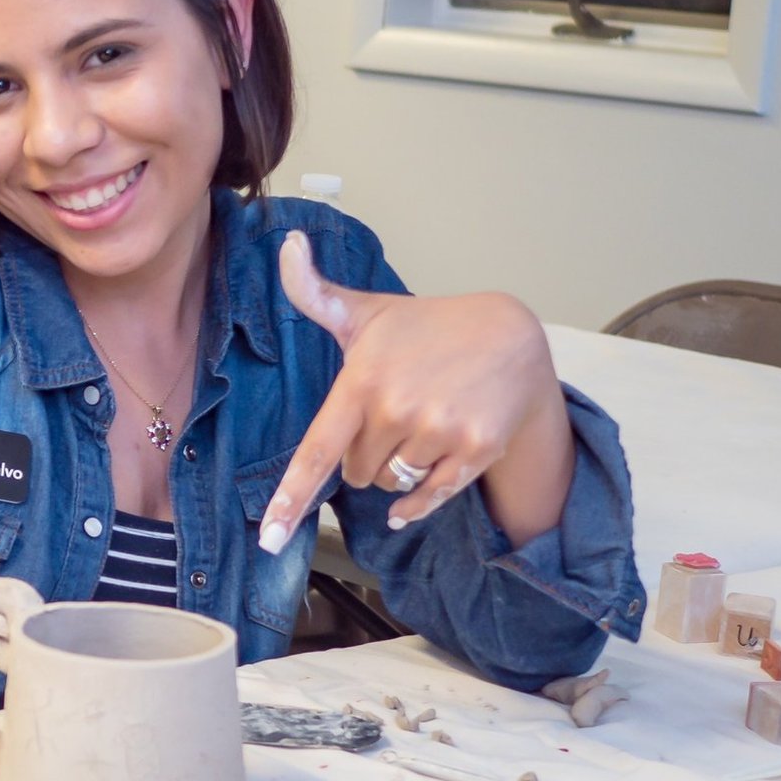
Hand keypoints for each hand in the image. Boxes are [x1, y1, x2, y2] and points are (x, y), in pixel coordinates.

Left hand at [257, 229, 573, 548]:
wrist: (512, 337)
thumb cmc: (426, 328)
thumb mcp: (368, 311)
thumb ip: (315, 293)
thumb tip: (286, 244)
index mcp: (362, 382)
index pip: (318, 450)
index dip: (292, 496)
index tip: (268, 536)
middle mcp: (398, 410)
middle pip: (357, 472)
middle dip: (367, 453)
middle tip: (395, 413)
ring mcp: (439, 432)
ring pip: (391, 484)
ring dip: (398, 466)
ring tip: (422, 421)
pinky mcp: (476, 452)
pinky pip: (428, 497)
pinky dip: (419, 499)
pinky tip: (423, 477)